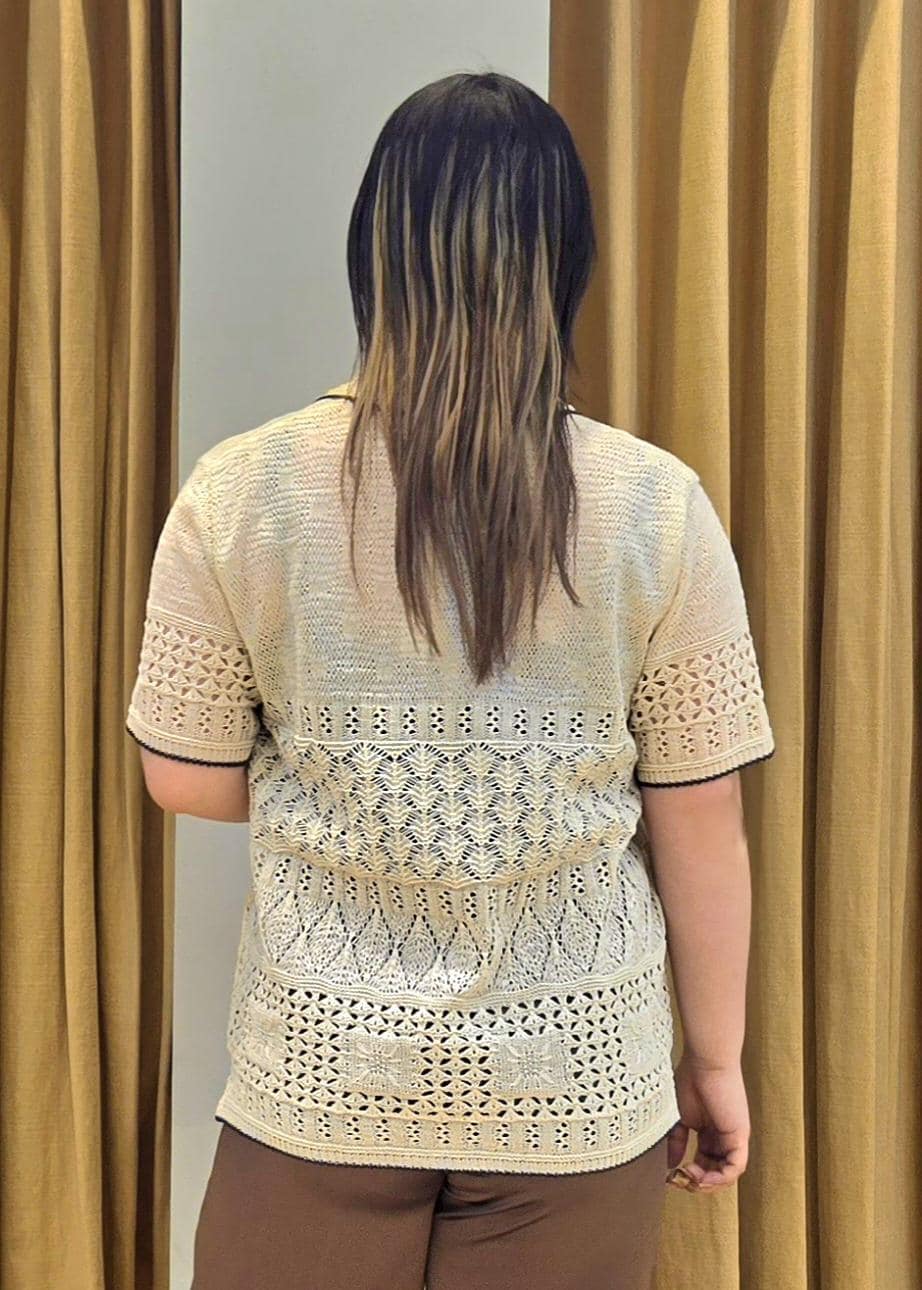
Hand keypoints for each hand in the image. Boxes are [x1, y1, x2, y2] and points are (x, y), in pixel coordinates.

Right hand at [665, 1053, 750, 1191]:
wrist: (705, 1063)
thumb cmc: (691, 1080)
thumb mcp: (678, 1117)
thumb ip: (676, 1141)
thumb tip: (670, 1165)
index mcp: (709, 1131)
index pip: (704, 1162)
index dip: (689, 1173)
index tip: (672, 1175)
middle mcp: (723, 1136)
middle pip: (716, 1171)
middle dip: (698, 1182)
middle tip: (680, 1180)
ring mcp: (733, 1137)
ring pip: (727, 1174)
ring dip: (708, 1183)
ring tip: (690, 1178)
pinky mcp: (739, 1136)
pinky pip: (735, 1167)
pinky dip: (719, 1178)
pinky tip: (701, 1176)